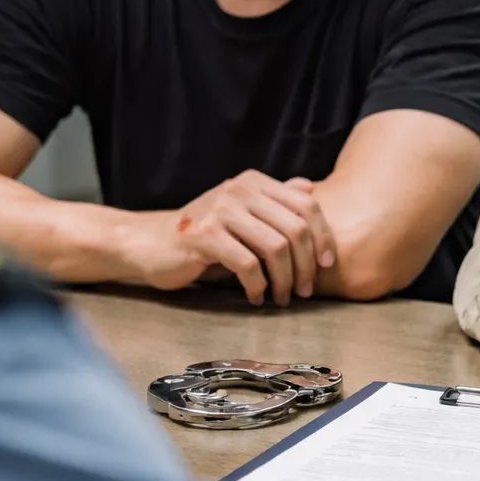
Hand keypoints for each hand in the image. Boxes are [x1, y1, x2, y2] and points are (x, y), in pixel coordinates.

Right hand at [119, 172, 335, 303]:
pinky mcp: (205, 236)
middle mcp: (240, 189)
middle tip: (305, 291)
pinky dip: (258, 287)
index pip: (306, 205)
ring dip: (284, 280)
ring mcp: (221, 210)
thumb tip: (310, 186)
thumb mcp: (242, 212)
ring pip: (275, 248)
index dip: (323, 237)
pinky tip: (256, 297)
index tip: (327, 264)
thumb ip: (274, 200)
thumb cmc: (205, 233)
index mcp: (254, 182)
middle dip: (306, 266)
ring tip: (282, 298)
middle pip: (295, 230)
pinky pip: (247, 265)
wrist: (151, 243)